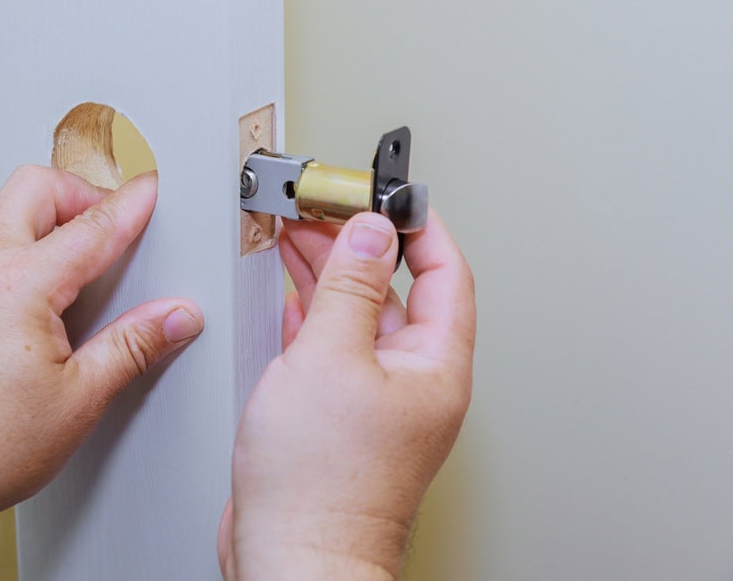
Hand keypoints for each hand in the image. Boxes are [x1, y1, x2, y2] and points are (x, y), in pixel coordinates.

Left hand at [0, 166, 202, 569]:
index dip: (132, 204)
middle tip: (110, 223)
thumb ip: (133, 347)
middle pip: (35, 188)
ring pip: (7, 219)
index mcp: (20, 286)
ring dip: (50, 226)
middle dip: (81, 193)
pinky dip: (23, 259)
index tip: (150, 191)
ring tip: (83, 273)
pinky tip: (42, 309)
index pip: (93, 227)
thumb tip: (173, 318)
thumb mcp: (79, 399)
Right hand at [218, 210, 474, 579]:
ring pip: (357, 317)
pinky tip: (293, 300)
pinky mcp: (337, 415)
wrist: (292, 556)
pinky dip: (311, 316)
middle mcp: (411, 380)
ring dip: (328, 274)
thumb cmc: (322, 485)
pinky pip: (331, 348)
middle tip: (323, 207)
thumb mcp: (332, 358)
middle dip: (357, 244)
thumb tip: (369, 232)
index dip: (418, 226)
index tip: (389, 192)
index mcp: (434, 365)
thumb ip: (350, 288)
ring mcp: (373, 399)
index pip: (443, 273)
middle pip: (392, 290)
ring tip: (296, 235)